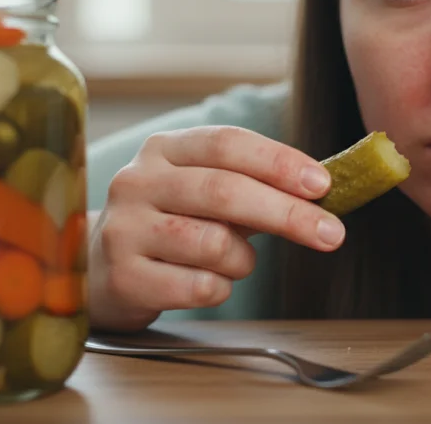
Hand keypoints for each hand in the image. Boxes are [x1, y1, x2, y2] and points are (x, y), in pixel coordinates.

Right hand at [88, 126, 342, 330]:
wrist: (98, 271)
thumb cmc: (172, 224)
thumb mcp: (205, 192)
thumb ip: (255, 186)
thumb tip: (320, 192)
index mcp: (164, 149)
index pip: (228, 143)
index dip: (279, 162)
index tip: (322, 184)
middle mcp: (137, 181)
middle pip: (225, 191)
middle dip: (287, 214)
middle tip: (332, 234)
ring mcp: (124, 229)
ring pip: (214, 243)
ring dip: (243, 259)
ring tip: (234, 261)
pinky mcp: (122, 277)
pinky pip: (199, 287)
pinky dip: (220, 288)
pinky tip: (207, 282)